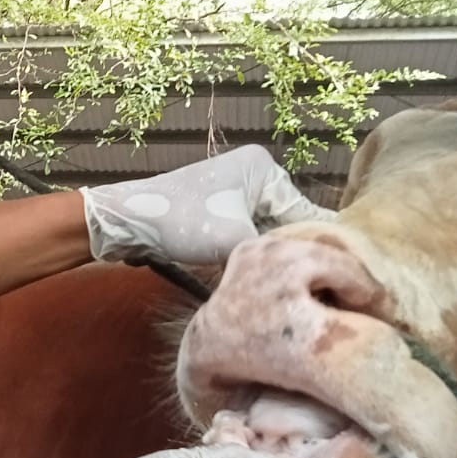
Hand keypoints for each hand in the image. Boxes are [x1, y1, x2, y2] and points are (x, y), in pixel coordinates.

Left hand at [81, 145, 331, 265]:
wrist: (126, 222)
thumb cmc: (182, 223)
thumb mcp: (237, 239)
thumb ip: (276, 252)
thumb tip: (308, 269)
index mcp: (265, 170)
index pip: (305, 213)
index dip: (313, 247)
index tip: (330, 279)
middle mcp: (254, 175)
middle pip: (286, 223)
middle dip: (287, 252)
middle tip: (302, 287)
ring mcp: (235, 192)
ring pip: (265, 233)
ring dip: (266, 256)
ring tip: (278, 285)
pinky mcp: (217, 211)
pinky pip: (245, 236)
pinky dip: (247, 254)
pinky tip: (253, 277)